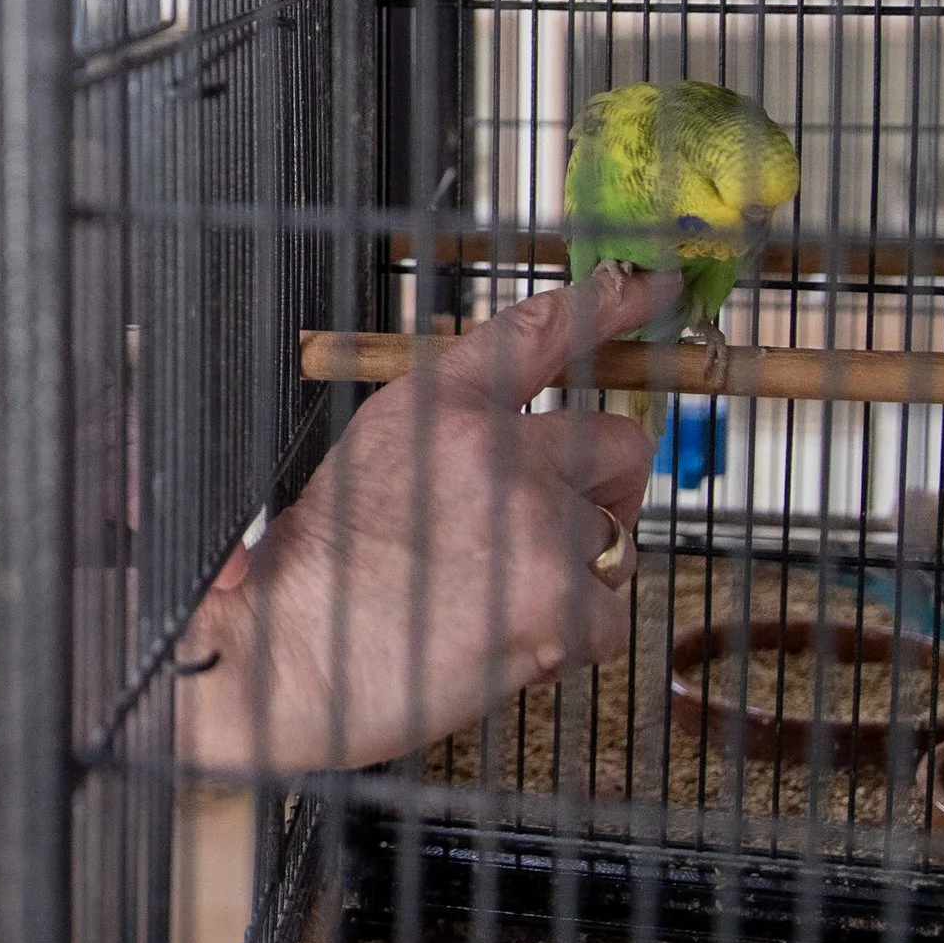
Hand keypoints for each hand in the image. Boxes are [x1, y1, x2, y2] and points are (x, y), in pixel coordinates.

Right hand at [176, 266, 666, 778]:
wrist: (284, 656)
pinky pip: (612, 619)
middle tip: (562, 531)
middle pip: (622, 441)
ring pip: (618, 540)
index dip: (614, 304)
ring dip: (579, 575)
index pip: (544, 330)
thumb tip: (541, 450)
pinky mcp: (560, 603)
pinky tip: (505, 646)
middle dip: (610, 487)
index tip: (659, 285)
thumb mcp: (375, 457)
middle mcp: (498, 448)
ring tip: (495, 604)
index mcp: (442, 403)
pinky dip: (573, 643)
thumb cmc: (317, 576)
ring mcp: (536, 524)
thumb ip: (460, 435)